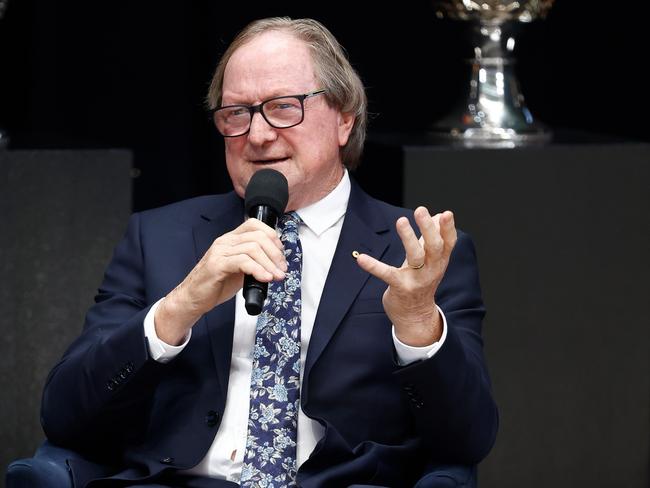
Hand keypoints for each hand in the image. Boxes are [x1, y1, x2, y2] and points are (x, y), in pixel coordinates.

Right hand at [155, 218, 287, 344]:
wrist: (193, 298)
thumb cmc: (215, 284)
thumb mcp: (239, 270)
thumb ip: (254, 262)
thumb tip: (276, 264)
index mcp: (231, 239)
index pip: (255, 225)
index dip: (272, 237)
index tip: (280, 255)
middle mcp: (225, 242)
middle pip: (258, 236)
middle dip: (275, 254)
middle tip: (281, 269)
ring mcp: (220, 252)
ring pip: (253, 248)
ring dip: (270, 264)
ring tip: (276, 276)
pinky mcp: (217, 265)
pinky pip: (243, 262)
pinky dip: (258, 270)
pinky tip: (265, 279)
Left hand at [356, 207, 456, 346]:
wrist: (415, 316)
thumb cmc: (422, 282)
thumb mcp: (431, 261)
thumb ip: (434, 238)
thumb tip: (439, 216)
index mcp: (439, 261)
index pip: (448, 243)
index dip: (448, 228)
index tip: (447, 213)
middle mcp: (431, 269)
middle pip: (434, 247)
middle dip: (428, 228)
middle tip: (421, 210)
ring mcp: (416, 279)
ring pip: (415, 256)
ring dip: (408, 238)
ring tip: (401, 221)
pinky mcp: (399, 287)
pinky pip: (386, 274)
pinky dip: (373, 266)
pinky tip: (361, 258)